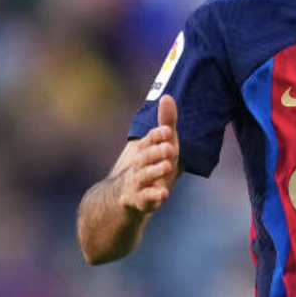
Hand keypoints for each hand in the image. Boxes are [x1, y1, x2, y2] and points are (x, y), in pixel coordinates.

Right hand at [119, 95, 180, 213]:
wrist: (125, 196)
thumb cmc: (151, 163)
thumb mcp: (162, 144)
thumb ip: (166, 122)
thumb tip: (167, 96)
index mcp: (144, 148)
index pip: (149, 139)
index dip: (158, 135)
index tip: (168, 130)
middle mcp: (138, 164)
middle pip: (145, 157)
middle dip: (156, 152)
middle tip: (169, 148)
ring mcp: (138, 182)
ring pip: (145, 176)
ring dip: (156, 171)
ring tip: (167, 166)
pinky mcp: (140, 200)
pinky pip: (146, 198)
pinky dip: (154, 196)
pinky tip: (164, 194)